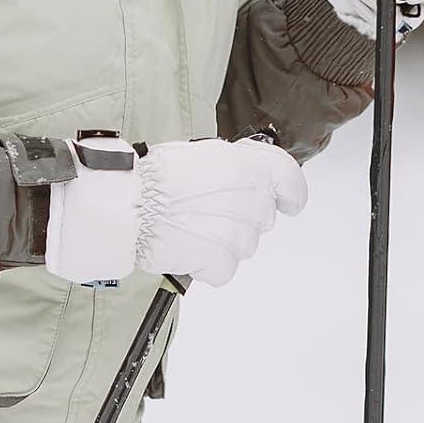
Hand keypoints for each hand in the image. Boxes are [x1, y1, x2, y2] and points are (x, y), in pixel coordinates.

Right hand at [45, 135, 306, 287]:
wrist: (133, 203)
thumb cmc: (159, 174)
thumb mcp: (206, 154)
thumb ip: (236, 167)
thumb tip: (245, 176)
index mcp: (251, 165)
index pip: (290, 180)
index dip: (290, 193)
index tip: (288, 202)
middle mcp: (253, 198)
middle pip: (263, 217)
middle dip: (242, 216)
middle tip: (209, 210)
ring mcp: (240, 233)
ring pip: (245, 245)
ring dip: (224, 241)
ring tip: (191, 227)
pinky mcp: (222, 261)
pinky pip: (225, 269)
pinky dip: (208, 265)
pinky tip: (187, 249)